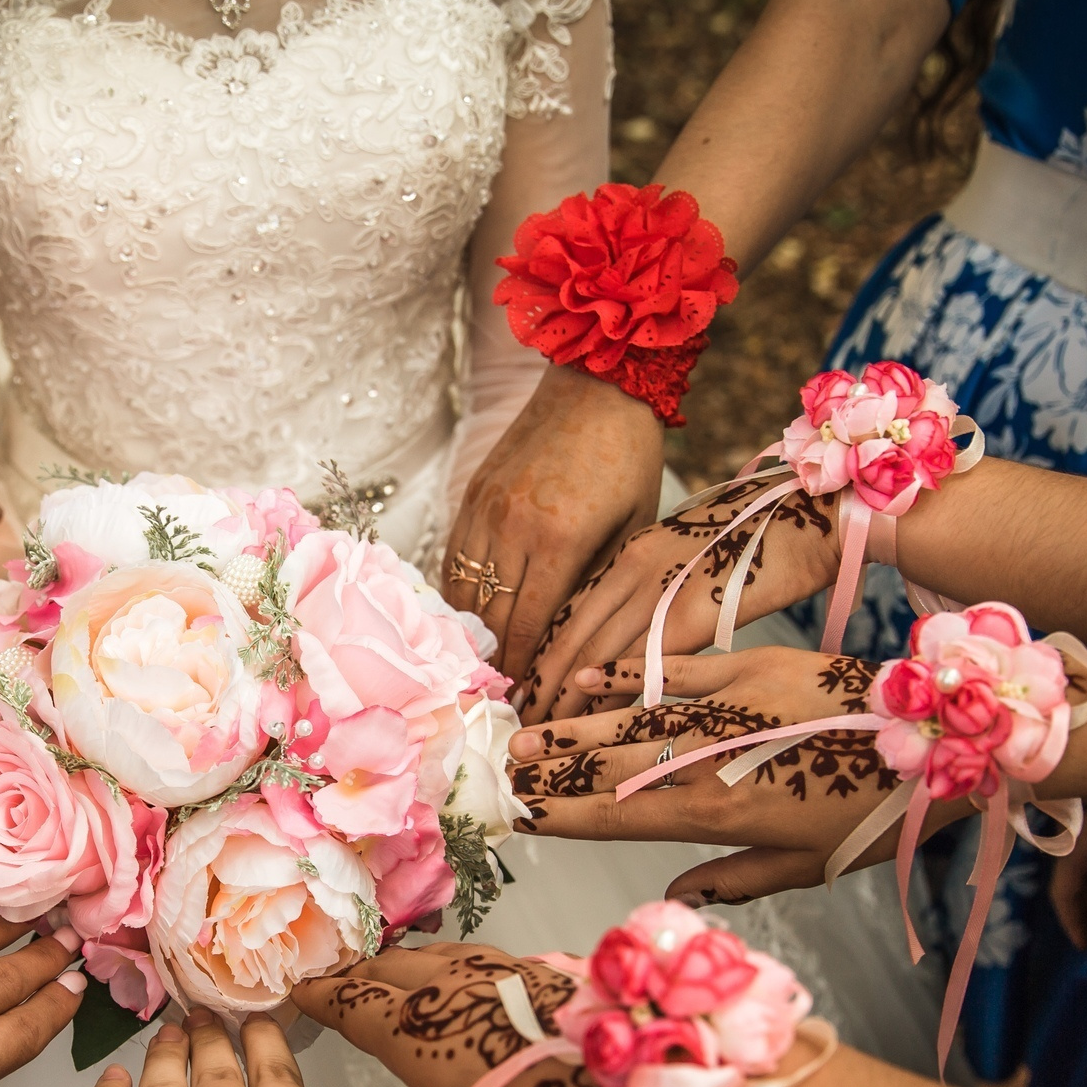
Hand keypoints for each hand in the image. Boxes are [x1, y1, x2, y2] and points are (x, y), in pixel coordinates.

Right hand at [291, 948, 620, 1086]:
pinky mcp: (544, 972)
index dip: (321, 999)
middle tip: (336, 985)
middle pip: (387, 970)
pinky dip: (452, 962)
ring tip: (391, 973)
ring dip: (403, 963)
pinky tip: (465, 976)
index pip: (352, 1005)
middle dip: (355, 977)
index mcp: (418, 1035)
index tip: (297, 993)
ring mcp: (500, 974)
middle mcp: (451, 992)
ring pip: (434, 955)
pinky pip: (479, 956)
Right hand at [443, 369, 665, 680]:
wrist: (596, 385)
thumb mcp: (633, 526)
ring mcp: (486, 509)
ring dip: (471, 634)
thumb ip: (601, 581)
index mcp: (561, 538)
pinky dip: (458, 594)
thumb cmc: (628, 456)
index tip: (525, 701)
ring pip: (465, 591)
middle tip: (500, 697)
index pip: (531, 625)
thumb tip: (578, 642)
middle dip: (496, 663)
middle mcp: (514, 526)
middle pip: (492, 617)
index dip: (525, 670)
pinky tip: (467, 619)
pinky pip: (453, 559)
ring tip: (480, 667)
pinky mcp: (472, 495)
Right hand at [504, 647, 957, 904]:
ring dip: (576, 728)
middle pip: (616, 767)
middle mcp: (716, 761)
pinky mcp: (753, 668)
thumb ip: (733, 880)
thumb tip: (675, 893)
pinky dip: (630, 676)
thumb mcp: (807, 866)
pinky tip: (587, 681)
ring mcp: (731, 709)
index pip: (626, 818)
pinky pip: (677, 671)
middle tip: (504, 774)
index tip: (525, 818)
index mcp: (725, 816)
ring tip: (528, 736)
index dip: (571, 818)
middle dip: (556, 772)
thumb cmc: (875, 814)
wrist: (940, 746)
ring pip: (635, 720)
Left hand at [516, 476, 839, 722]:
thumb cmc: (762, 534)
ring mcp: (662, 590)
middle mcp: (635, 569)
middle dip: (544, 684)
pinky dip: (616, 701)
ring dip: (568, 701)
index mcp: (631, 551)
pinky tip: (598, 729)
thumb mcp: (688, 552)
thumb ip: (654, 584)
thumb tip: (632, 627)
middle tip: (523, 725)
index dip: (543, 654)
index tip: (525, 689)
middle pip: (571, 636)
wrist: (815, 510)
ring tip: (547, 737)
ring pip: (596, 655)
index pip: (569, 609)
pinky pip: (640, 667)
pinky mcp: (694, 616)